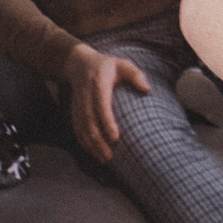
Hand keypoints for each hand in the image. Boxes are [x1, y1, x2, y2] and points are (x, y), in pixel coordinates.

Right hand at [63, 41, 150, 162]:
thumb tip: (147, 89)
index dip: (107, 122)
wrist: (79, 63)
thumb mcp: (122, 63)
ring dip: (91, 145)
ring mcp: (78, 104)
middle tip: (109, 156)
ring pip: (82, 128)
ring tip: (104, 159)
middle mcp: (86, 95)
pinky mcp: (75, 111)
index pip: (101, 105)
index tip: (115, 138)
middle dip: (98, 140)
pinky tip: (93, 153)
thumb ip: (135, 74)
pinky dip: (84, 142)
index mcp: (98, 83)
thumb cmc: (106, 65)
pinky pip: (77, 128)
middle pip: (90, 121)